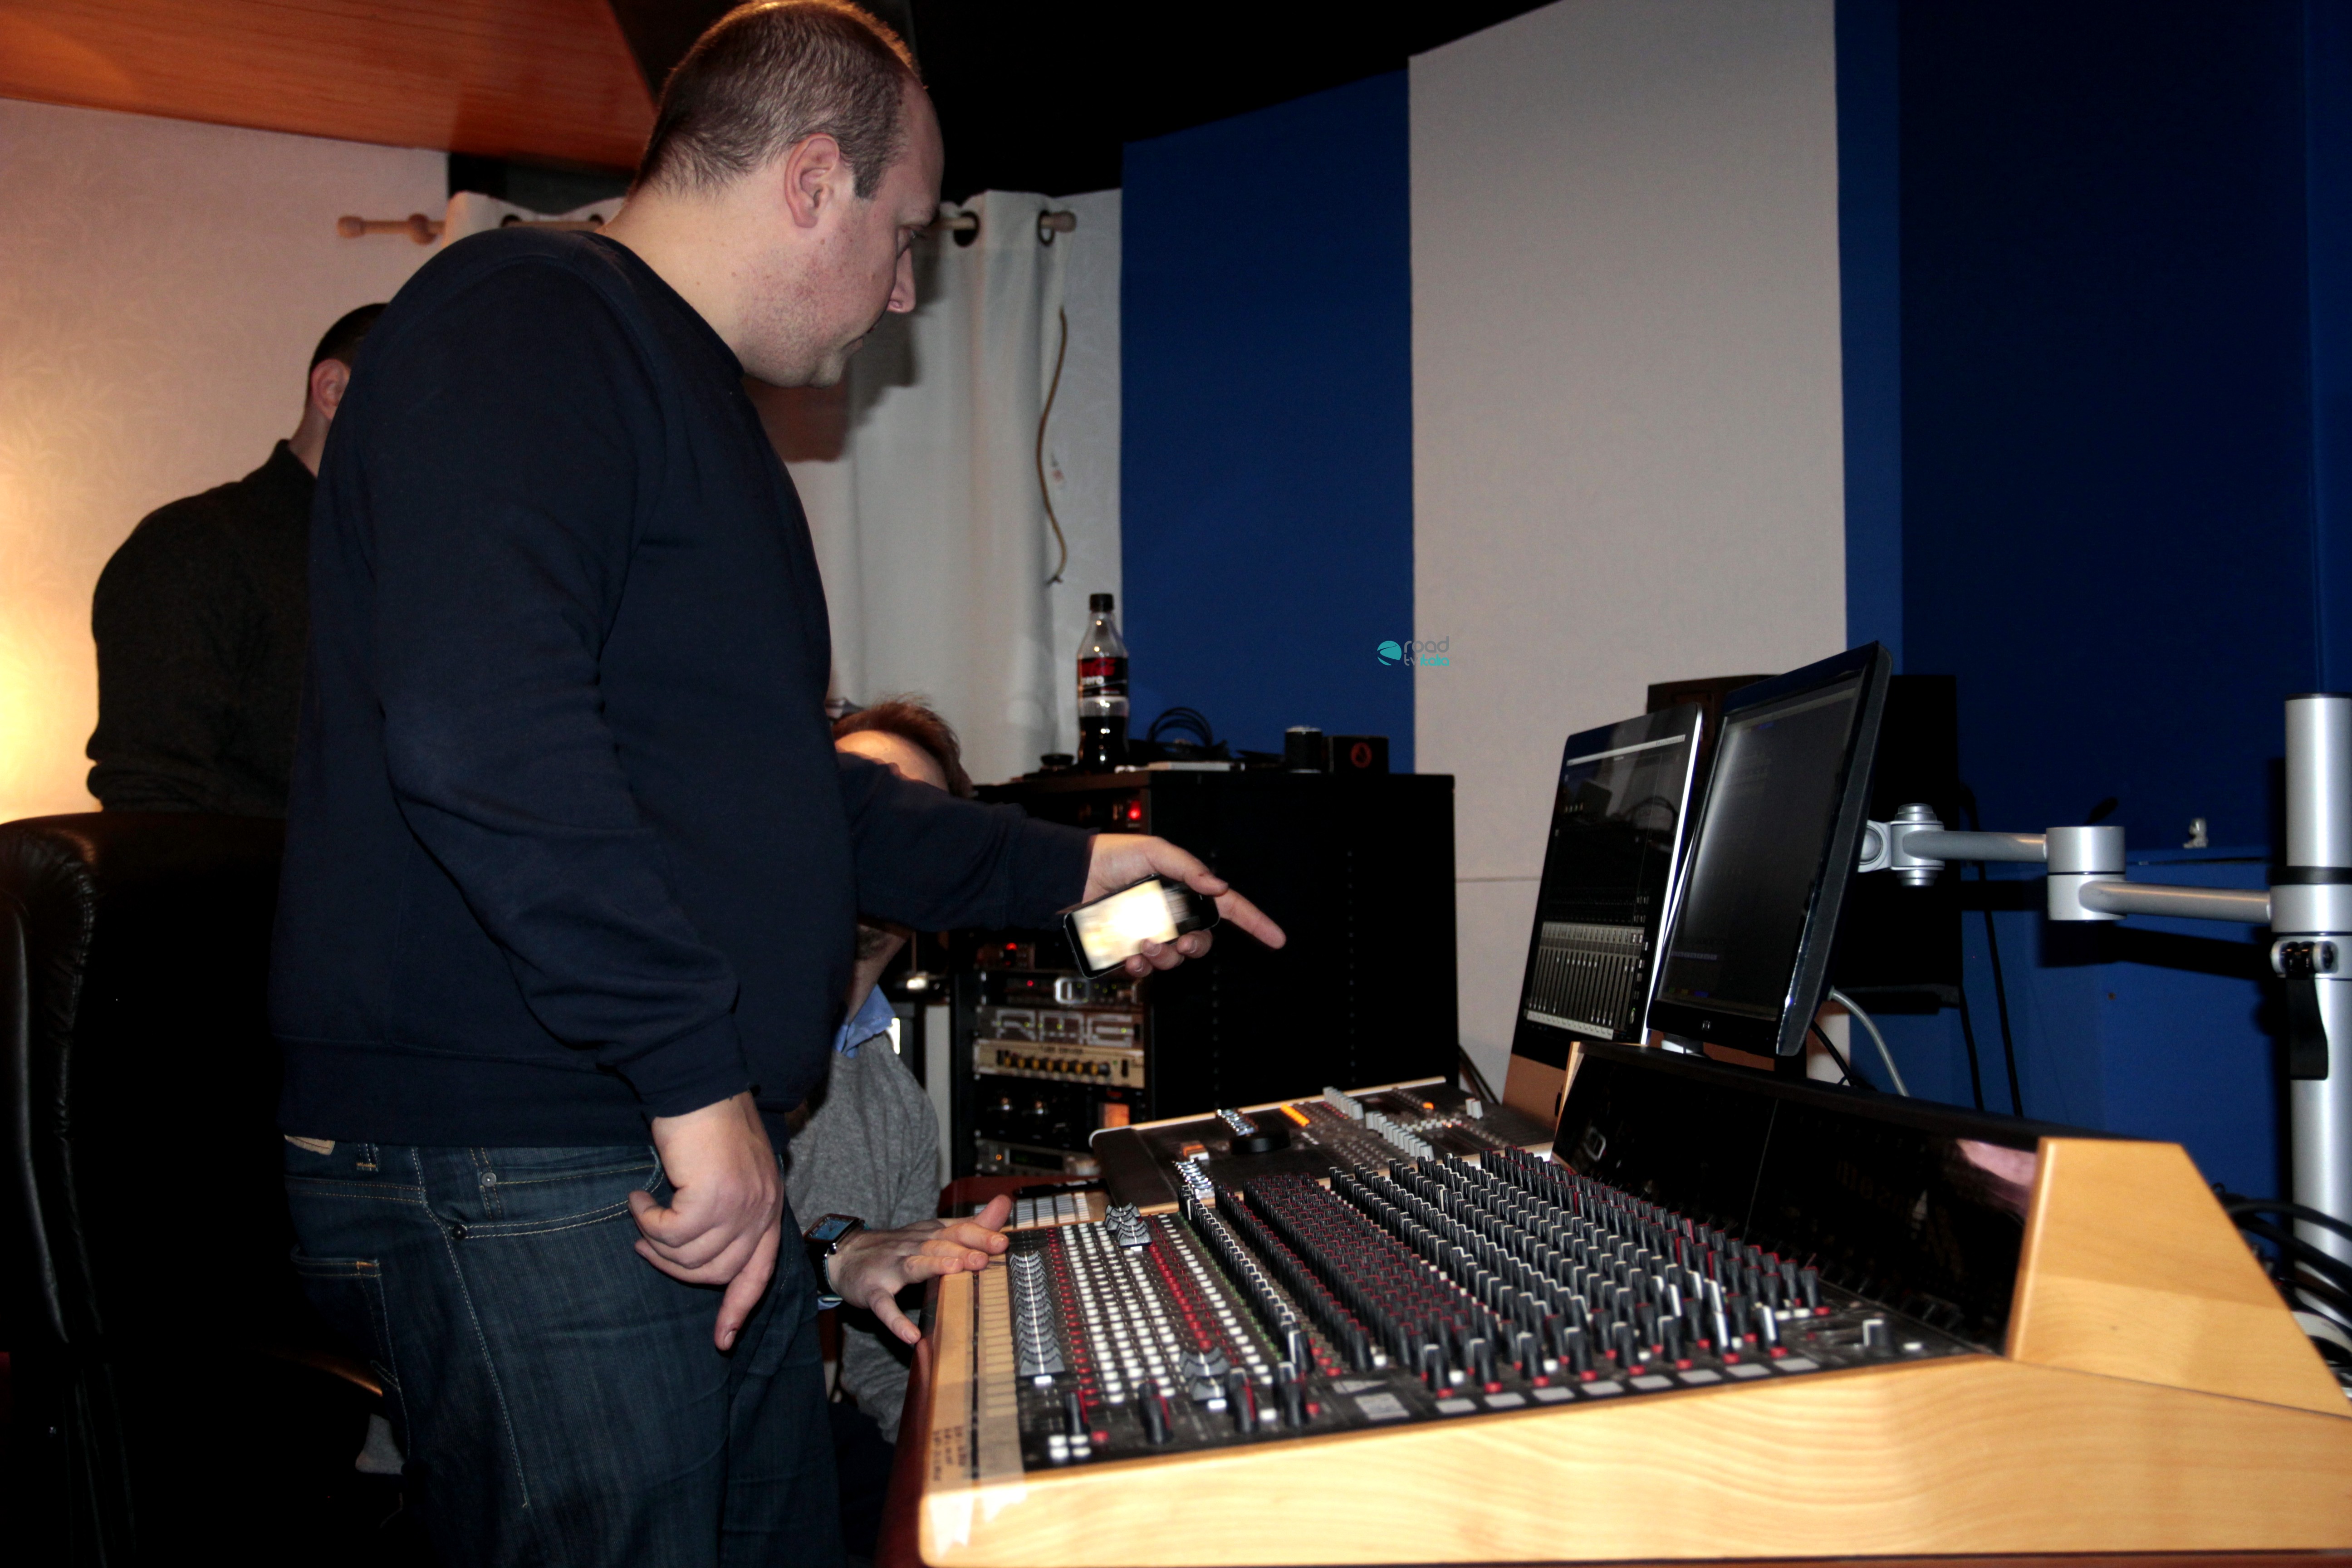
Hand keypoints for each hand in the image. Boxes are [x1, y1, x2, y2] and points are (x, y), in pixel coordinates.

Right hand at [631, 1091, 784, 1350]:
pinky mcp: (712, 1199)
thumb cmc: (708, 1124)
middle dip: (675, 1268)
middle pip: (717, 1273)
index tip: (722, 1340)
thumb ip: (727, 1210)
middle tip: (647, 1245)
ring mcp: (741, 1206)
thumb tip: (698, 1250)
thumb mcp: (730, 1172)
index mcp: (768, 1207)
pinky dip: (647, 1221)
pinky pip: (670, 1234)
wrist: (699, 1085)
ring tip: (642, 1214)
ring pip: (689, 1257)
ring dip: (656, 1242)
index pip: (759, 1272)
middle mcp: (762, 1210)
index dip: (739, 1307)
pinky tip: (639, 1199)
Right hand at [828, 1194, 1015, 1342]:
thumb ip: (970, 1224)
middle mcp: (912, 1247)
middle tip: (984, 1259)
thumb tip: (1003, 1203)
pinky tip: (910, 1335)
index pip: (957, 1231)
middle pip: (939, 1245)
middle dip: (962, 1250)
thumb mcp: (934, 1232)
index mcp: (930, 1234)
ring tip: (954, 1271)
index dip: (979, 1236)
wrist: (847, 1254)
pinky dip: (896, 1320)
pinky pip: (884, 1306)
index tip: (1002, 1243)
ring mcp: (891, 1268)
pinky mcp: (873, 1290)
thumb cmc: (899, 1247)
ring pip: (914, 1266)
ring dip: (934, 1266)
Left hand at [1082, 834, 1287, 975]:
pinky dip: (1139, 968)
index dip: (1255, 924)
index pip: (1228, 909)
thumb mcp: (1154, 851)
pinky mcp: (1126, 951)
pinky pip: (1143, 970)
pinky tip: (1130, 957)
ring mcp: (1149, 935)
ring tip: (1143, 943)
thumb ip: (1187, 868)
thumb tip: (1218, 886)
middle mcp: (1170, 916)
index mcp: (1185, 891)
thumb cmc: (1111, 856)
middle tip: (1181, 942)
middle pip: (1201, 942)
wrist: (1070, 875)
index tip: (1277, 939)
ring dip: (1163, 956)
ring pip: (1172, 959)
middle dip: (1196, 946)